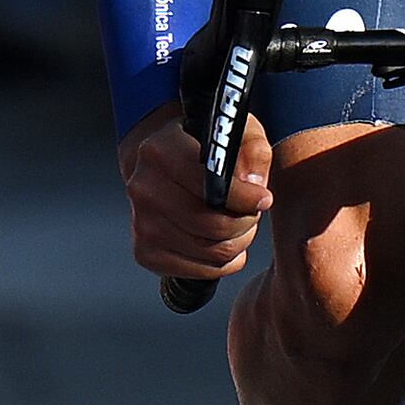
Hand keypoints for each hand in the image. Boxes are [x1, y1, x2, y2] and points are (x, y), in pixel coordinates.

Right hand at [119, 103, 266, 284]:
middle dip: (245, 223)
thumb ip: (252, 151)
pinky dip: (221, 263)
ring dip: (237, 243)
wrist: (164, 166)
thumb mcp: (234, 133)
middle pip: (212, 225)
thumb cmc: (203, 149)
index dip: (244, 197)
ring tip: (239, 226)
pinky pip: (200, 271)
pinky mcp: (145, 252)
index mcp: (161, 150)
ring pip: (211, 252)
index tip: (263, 198)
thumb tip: (253, 183)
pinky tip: (222, 242)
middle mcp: (143, 187)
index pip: (208, 183)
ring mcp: (141, 223)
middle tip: (252, 213)